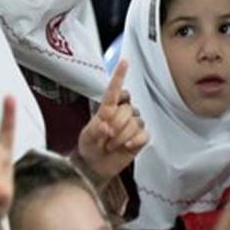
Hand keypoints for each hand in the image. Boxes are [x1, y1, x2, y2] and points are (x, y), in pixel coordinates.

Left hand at [77, 61, 149, 181]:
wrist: (96, 166)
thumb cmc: (89, 147)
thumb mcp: (86, 137)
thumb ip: (94, 130)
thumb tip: (105, 126)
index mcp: (107, 108)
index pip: (115, 90)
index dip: (120, 76)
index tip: (124, 62)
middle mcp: (122, 113)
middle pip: (128, 109)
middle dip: (116, 125)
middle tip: (106, 136)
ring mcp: (133, 125)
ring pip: (136, 123)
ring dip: (122, 137)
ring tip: (112, 145)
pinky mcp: (140, 137)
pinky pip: (143, 135)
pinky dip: (134, 142)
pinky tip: (126, 146)